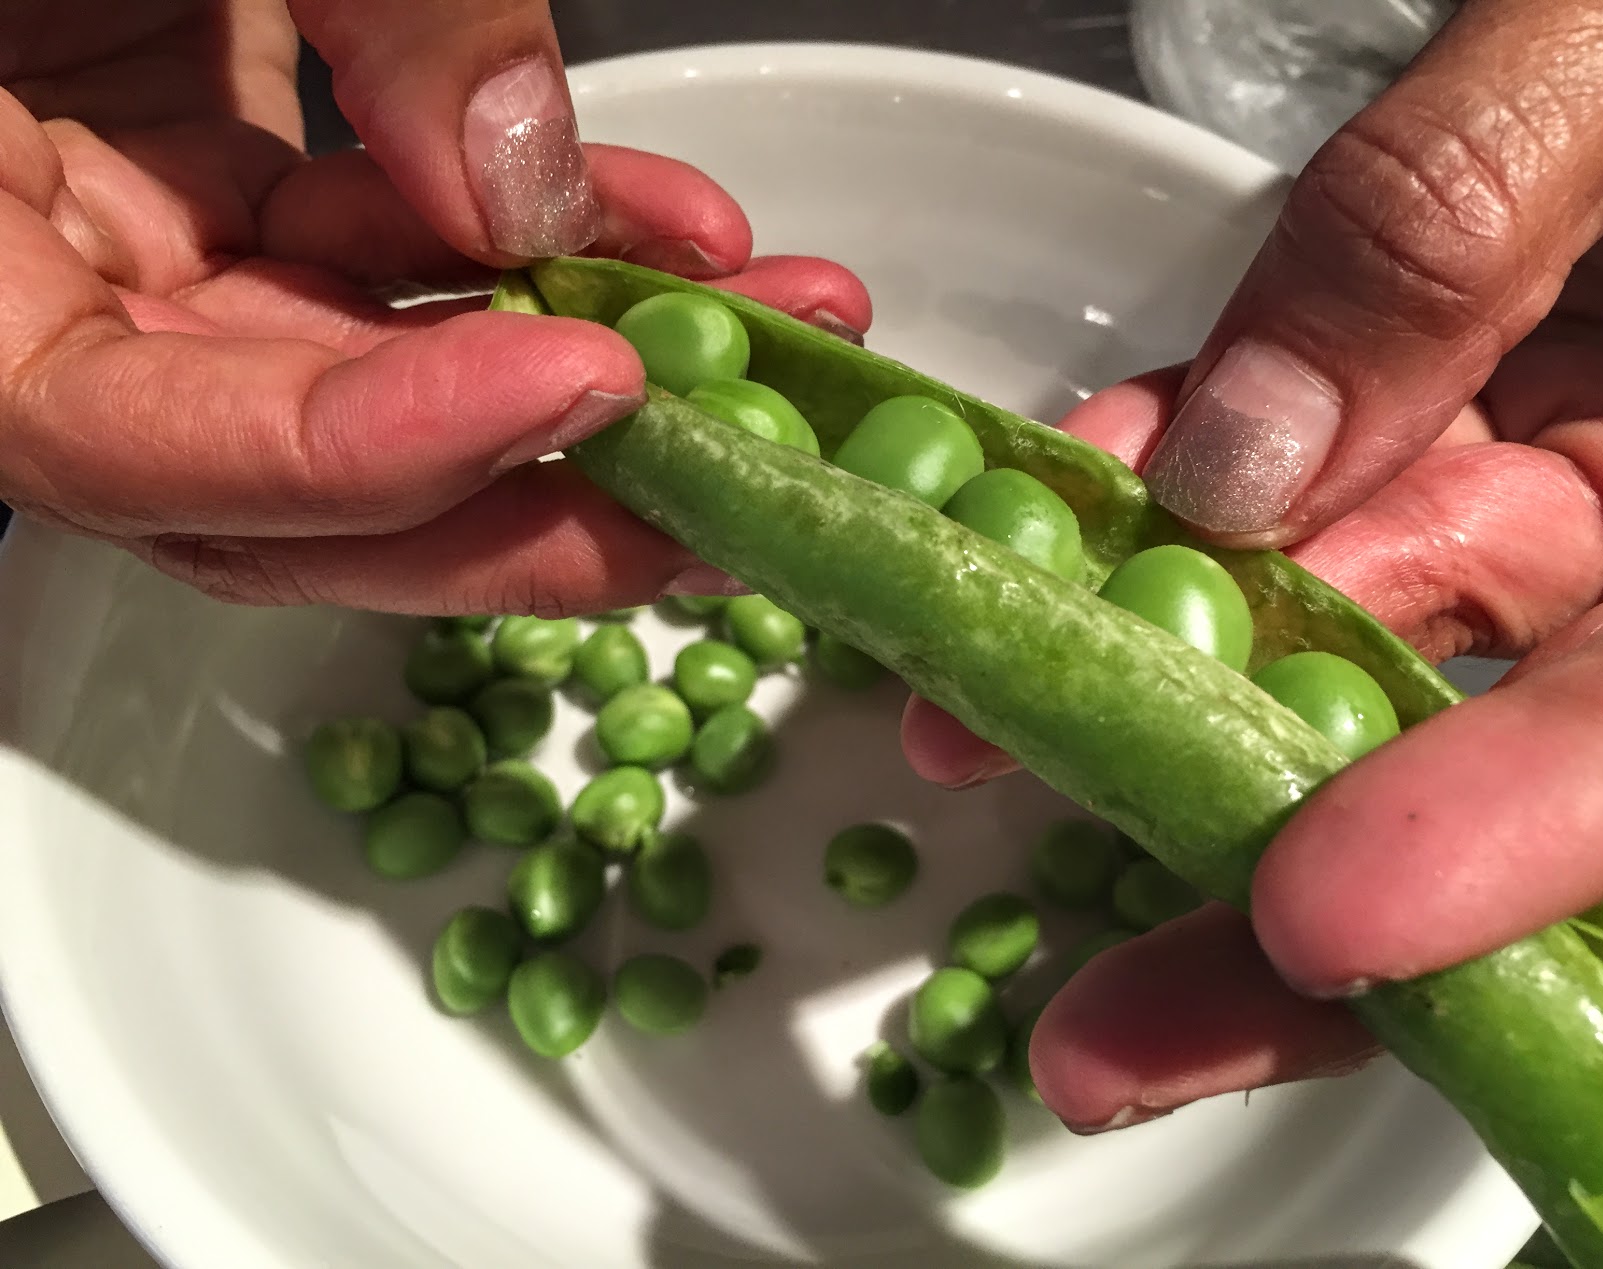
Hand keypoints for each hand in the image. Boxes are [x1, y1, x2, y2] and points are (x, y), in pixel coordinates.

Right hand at [0, 0, 870, 614]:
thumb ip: (365, 9)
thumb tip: (521, 182)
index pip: (119, 443)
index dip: (351, 452)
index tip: (570, 388)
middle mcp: (21, 271)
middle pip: (275, 484)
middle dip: (524, 496)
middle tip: (726, 488)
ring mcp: (118, 229)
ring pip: (361, 376)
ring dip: (577, 366)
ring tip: (773, 333)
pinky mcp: (205, 177)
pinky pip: (386, 255)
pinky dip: (531, 247)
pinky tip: (678, 232)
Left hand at [906, 0, 1602, 1130]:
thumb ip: (1468, 220)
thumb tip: (1257, 461)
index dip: (1515, 841)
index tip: (1329, 925)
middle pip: (1494, 754)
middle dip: (1282, 873)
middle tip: (1105, 1032)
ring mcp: (1578, 470)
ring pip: (1368, 628)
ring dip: (1165, 691)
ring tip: (975, 755)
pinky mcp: (1470, 408)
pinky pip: (1315, 472)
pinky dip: (1178, 494)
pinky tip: (1055, 519)